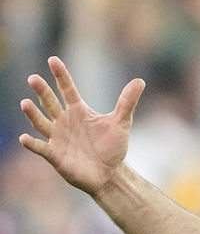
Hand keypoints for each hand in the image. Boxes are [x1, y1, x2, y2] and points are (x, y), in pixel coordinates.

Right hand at [18, 56, 145, 195]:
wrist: (110, 174)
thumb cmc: (112, 147)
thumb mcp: (121, 123)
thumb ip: (127, 102)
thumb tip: (140, 81)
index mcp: (78, 111)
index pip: (67, 89)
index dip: (61, 76)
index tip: (53, 60)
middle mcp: (64, 121)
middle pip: (50, 103)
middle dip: (42, 91)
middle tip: (33, 78)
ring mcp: (57, 137)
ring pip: (41, 123)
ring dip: (33, 114)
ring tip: (25, 103)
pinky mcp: (55, 155)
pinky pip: (41, 148)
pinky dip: (32, 144)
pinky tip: (24, 138)